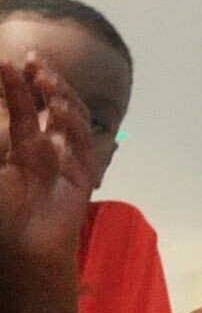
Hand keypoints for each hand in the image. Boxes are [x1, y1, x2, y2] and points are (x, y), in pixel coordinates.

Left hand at [0, 56, 95, 276]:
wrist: (23, 251)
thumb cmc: (3, 218)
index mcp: (25, 150)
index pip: (26, 110)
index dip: (18, 86)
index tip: (9, 62)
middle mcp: (49, 151)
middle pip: (53, 108)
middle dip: (45, 83)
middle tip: (34, 61)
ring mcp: (68, 161)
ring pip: (72, 120)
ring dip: (61, 97)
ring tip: (45, 78)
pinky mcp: (83, 176)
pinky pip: (83, 144)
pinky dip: (73, 124)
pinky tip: (58, 109)